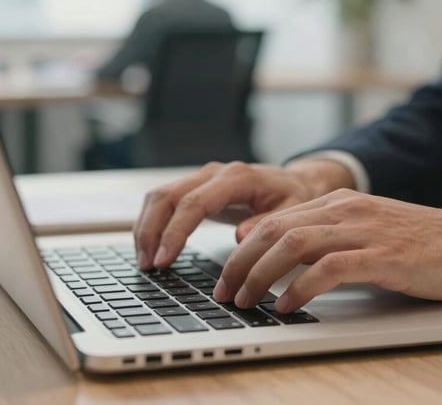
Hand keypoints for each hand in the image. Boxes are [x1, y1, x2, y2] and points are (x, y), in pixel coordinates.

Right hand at [134, 159, 354, 269]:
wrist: (295, 182)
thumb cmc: (294, 198)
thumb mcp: (293, 212)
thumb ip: (267, 223)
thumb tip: (240, 238)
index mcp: (236, 178)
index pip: (194, 202)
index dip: (175, 232)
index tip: (164, 259)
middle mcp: (214, 173)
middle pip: (167, 196)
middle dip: (151, 232)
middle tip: (148, 267)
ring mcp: (201, 178)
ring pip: (159, 197)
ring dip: (146, 229)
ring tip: (145, 262)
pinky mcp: (195, 188)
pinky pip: (163, 201)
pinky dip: (151, 224)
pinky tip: (151, 247)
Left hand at [213, 189, 441, 312]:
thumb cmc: (428, 246)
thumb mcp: (371, 232)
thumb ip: (332, 238)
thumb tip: (288, 261)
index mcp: (342, 203)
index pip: (277, 219)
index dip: (245, 247)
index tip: (228, 272)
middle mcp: (348, 210)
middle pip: (275, 230)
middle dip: (241, 262)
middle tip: (225, 291)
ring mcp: (365, 231)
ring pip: (293, 245)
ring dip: (261, 274)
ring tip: (245, 300)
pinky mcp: (384, 256)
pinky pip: (329, 269)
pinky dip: (300, 287)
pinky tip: (287, 305)